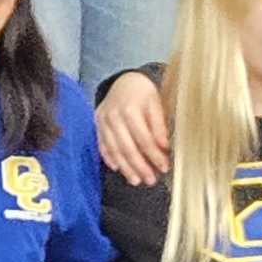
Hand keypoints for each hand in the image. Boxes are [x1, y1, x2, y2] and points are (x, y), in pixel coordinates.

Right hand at [95, 72, 171, 186]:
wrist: (124, 81)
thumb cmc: (144, 93)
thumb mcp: (156, 102)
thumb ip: (159, 124)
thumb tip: (164, 146)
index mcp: (130, 109)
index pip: (144, 139)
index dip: (154, 155)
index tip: (164, 167)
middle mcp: (114, 116)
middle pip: (127, 147)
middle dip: (140, 166)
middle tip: (151, 180)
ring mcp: (103, 122)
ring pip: (114, 150)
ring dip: (126, 168)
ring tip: (137, 181)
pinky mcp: (97, 125)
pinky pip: (102, 146)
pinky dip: (110, 159)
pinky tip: (119, 169)